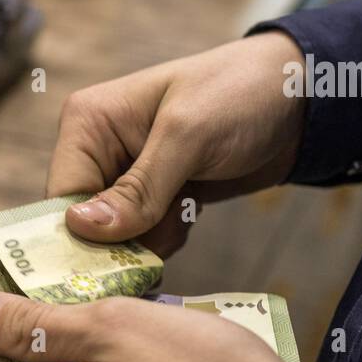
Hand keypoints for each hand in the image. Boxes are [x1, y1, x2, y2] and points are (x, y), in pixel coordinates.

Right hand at [50, 31, 306, 256]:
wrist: (299, 97)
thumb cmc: (240, 96)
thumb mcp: (188, 138)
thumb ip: (137, 188)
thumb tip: (80, 229)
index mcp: (87, 123)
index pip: (61, 200)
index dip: (82, 239)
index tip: (115, 266)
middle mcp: (97, 150)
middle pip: (84, 225)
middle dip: (124, 239)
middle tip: (167, 224)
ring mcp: (124, 175)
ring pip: (114, 238)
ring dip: (150, 240)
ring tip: (185, 210)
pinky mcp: (152, 195)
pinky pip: (141, 237)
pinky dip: (165, 238)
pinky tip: (191, 213)